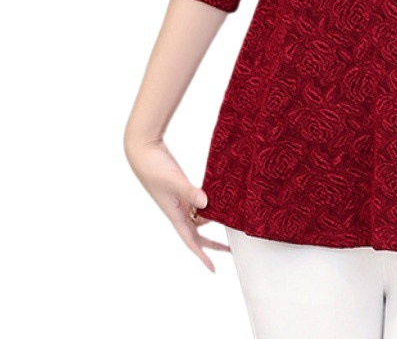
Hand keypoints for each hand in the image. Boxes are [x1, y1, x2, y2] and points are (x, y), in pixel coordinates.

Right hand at [125, 136, 228, 271]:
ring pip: (198, 216)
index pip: (190, 240)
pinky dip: (208, 204)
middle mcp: (177, 209)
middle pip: (197, 232)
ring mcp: (179, 198)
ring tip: (231, 220)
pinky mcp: (180, 187)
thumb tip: (206, 204)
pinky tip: (219, 199)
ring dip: (212, 220)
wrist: (143, 149)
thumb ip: (190, 191)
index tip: (213, 269)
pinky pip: (196, 201)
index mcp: (174, 213)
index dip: (202, 255)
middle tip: (230, 248)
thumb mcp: (174, 180)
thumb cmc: (154, 166)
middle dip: (212, 242)